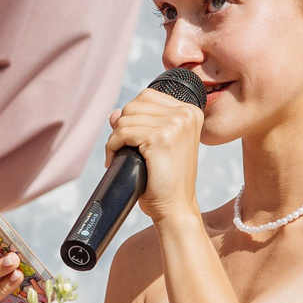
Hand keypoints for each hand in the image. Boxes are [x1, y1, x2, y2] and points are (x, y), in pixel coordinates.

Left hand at [107, 84, 204, 225]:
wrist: (175, 206)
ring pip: (125, 118)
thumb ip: (139, 123)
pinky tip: (115, 159)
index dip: (132, 116)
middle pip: (134, 105)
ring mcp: (175, 124)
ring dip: (115, 138)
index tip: (130, 138)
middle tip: (121, 149)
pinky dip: (112, 146)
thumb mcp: (156, 145)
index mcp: (190, 111)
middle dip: (121, 127)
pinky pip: (122, 132)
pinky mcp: (160, 137)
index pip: (147, 96)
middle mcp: (186, 113)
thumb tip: (114, 113)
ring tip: (119, 156)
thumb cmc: (167, 180)